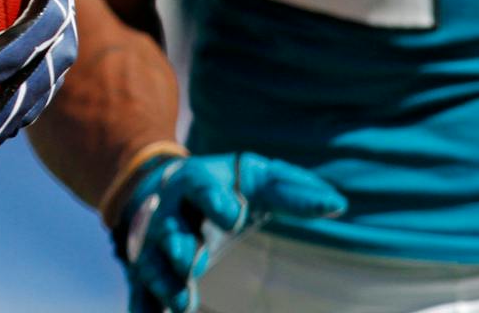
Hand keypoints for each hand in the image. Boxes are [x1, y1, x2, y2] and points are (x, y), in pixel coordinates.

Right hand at [111, 151, 346, 312]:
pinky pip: (140, 294)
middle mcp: (169, 213)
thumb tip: (338, 204)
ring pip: (151, 264)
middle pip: (168, 227)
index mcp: (195, 182)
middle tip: (190, 259)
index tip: (234, 216)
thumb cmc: (224, 186)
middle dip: (177, 243)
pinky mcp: (147, 275)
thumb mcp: (256, 178)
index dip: (213, 198)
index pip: (200, 184)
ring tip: (181, 302)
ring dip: (163, 282)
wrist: (167, 192)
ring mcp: (155, 246)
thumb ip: (293, 191)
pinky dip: (143, 308)